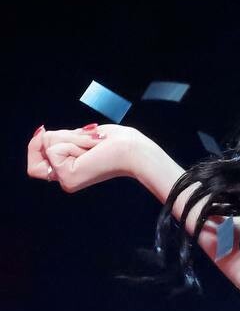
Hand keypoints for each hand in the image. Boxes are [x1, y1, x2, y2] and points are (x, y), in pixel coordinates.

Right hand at [27, 122, 141, 191]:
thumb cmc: (115, 142)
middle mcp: (64, 180)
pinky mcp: (67, 176)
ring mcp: (65, 180)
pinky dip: (73, 141)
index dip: (36, 145)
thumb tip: (41, 132)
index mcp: (69, 172)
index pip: (35, 165)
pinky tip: (91, 148)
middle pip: (36, 155)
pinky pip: (55, 148)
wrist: (133, 150)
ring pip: (47, 146)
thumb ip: (61, 139)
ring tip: (92, 143)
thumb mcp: (82, 137)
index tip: (45, 130)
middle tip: (84, 137)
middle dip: (56, 137)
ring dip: (70, 137)